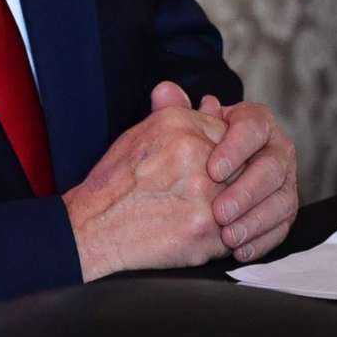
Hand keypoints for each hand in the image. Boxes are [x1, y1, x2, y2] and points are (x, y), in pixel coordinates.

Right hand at [59, 86, 229, 279]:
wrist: (93, 226)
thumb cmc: (117, 182)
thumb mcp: (144, 133)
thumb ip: (181, 114)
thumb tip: (213, 102)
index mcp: (182, 126)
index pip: (233, 134)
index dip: (226, 156)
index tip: (211, 169)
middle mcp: (196, 155)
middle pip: (242, 164)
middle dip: (231, 182)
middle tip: (206, 194)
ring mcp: (203, 194)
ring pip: (242, 198)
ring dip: (229, 209)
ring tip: (199, 213)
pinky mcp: (204, 230)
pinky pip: (234, 230)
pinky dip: (222, 234)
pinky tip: (197, 231)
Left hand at [190, 91, 298, 264]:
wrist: (196, 180)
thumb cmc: (187, 151)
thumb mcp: (179, 128)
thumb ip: (173, 111)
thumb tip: (164, 91)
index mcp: (254, 122)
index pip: (254, 127)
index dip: (236, 147)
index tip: (213, 169)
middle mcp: (275, 149)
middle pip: (273, 166)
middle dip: (247, 191)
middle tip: (220, 211)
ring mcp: (283, 181)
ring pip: (282, 199)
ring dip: (256, 220)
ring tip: (228, 236)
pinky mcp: (283, 210)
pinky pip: (282, 226)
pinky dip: (262, 240)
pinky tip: (240, 249)